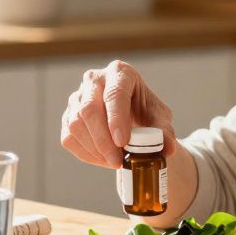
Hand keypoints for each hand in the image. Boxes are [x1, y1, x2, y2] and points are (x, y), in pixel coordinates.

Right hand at [59, 60, 176, 168]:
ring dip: (95, 149)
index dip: (116, 119)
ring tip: (115, 161)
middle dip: (104, 140)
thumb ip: (165, 132)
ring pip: (76, 124)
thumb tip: (168, 148)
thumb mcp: (160, 119)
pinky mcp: (68, 115)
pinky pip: (69, 137)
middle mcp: (94, 79)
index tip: (123, 142)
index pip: (114, 94)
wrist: (131, 118)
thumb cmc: (145, 113)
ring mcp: (77, 97)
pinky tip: (103, 159)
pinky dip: (86, 154)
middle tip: (119, 161)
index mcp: (120, 73)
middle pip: (89, 109)